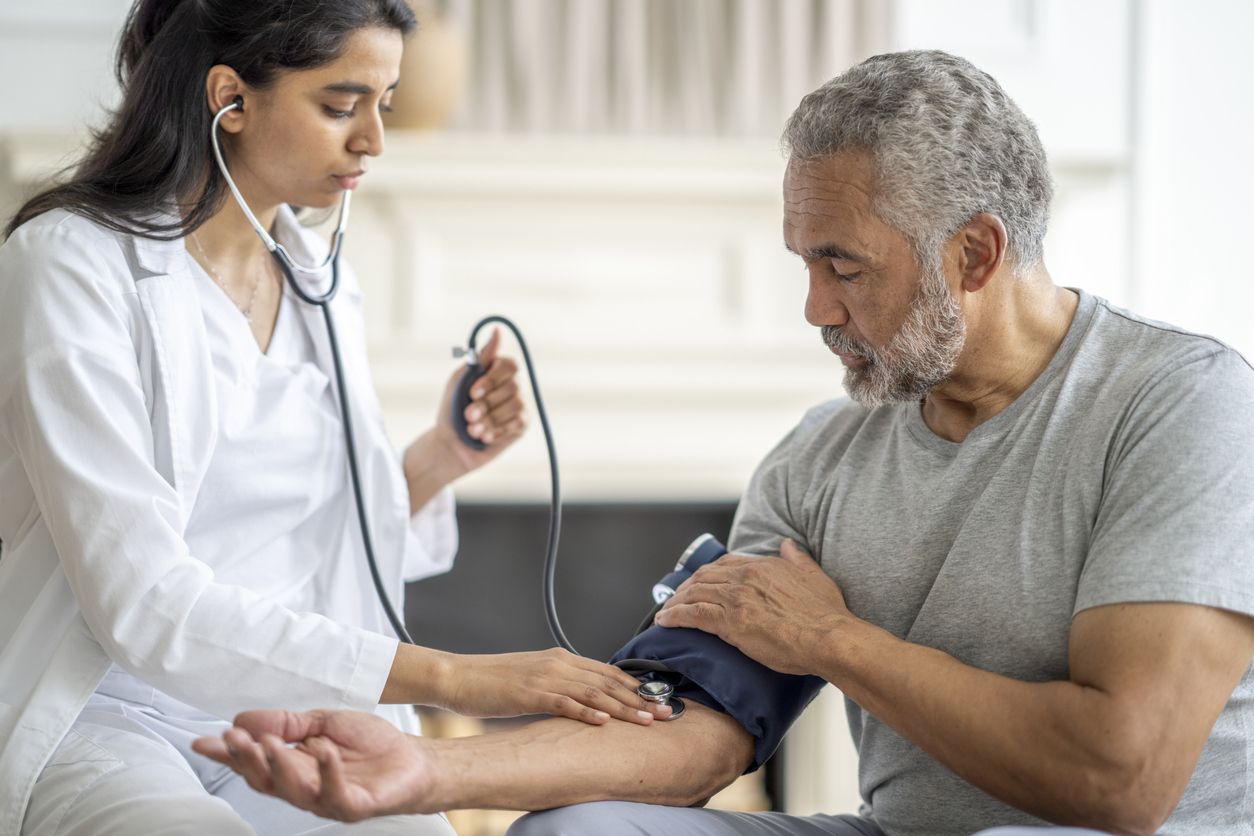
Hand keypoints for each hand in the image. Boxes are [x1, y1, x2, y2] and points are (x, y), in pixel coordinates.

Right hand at [192, 709, 435, 820]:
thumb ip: (287, 722)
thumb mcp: (323, 723)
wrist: (414, 760)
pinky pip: (336, 794)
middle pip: (266, 780)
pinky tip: (324, 752)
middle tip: (234, 738)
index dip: (229, 754)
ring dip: (279, 765)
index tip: (204, 741)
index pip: (255, 763)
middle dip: (247, 759)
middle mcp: (305, 788)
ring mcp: (328, 799)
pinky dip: (328, 772)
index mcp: (294, 768)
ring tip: (270, 742)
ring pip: (294, 790)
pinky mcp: (355, 806)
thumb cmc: (370, 745)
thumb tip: (244, 719)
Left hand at [438, 327, 526, 468]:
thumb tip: (497, 332)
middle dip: (487, 403)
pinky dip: (498, 430)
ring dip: (491, 419)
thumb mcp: (460, 380)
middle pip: (513, 386)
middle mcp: (513, 385)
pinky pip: (518, 423)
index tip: (472, 393)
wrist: (451, 444)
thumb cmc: (453, 409)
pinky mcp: (522, 424)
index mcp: (498, 371)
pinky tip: (484, 437)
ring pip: (516, 405)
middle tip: (468, 415)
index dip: (491, 380)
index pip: (509, 365)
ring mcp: (520, 404)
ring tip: (472, 430)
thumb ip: (479, 358)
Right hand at [438, 648, 670, 724]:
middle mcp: (558, 663)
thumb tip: (585, 702)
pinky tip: (604, 722)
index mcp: (560, 658)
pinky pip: (564, 702)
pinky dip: (587, 712)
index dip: (635, 686)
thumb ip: (560, 685)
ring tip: (646, 720)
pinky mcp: (529, 693)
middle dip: (640, 698)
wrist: (458, 675)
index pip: (607, 671)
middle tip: (665, 712)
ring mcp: (544, 677)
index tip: (658, 699)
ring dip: (623, 707)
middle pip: (608, 681)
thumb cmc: (493, 681)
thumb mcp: (533, 679)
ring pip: (593, 692)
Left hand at [655, 539, 851, 675]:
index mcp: (764, 565)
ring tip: (665, 612)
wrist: (829, 637)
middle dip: (685, 588)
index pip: (725, 564)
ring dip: (675, 602)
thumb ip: (798, 559)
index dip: (707, 574)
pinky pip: (692, 614)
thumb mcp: (816, 576)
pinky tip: (666, 621)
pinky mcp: (730, 621)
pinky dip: (675, 616)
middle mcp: (746, 576)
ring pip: (694, 593)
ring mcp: (736, 597)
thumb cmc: (827, 615)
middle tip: (675, 599)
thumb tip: (788, 544)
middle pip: (703, 577)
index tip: (698, 583)